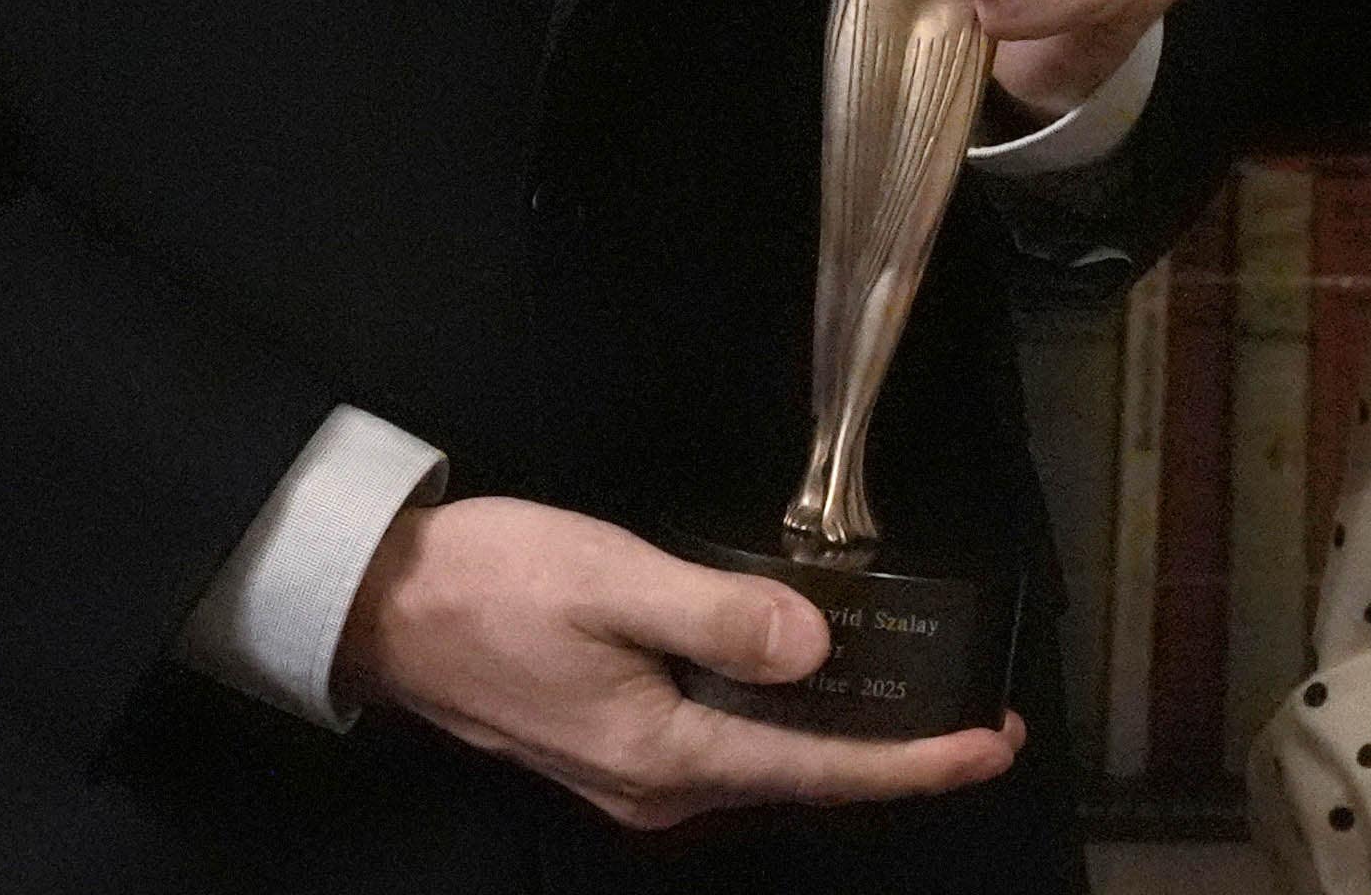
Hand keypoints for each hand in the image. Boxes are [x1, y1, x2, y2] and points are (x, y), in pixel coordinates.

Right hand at [333, 495, 1020, 830]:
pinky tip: (813, 691)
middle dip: (895, 757)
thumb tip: (818, 651)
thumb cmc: (493, 583)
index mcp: (665, 757)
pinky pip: (726, 750)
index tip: (990, 744)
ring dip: (842, 744)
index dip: (914, 764)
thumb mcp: (613, 580)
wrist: (380, 606)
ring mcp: (629, 778)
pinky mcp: (610, 747)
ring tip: (918, 704)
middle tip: (977, 720)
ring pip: (766, 770)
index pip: (819, 773)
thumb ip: (720, 616)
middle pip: (802, 784)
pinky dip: (784, 728)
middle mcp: (655, 790)